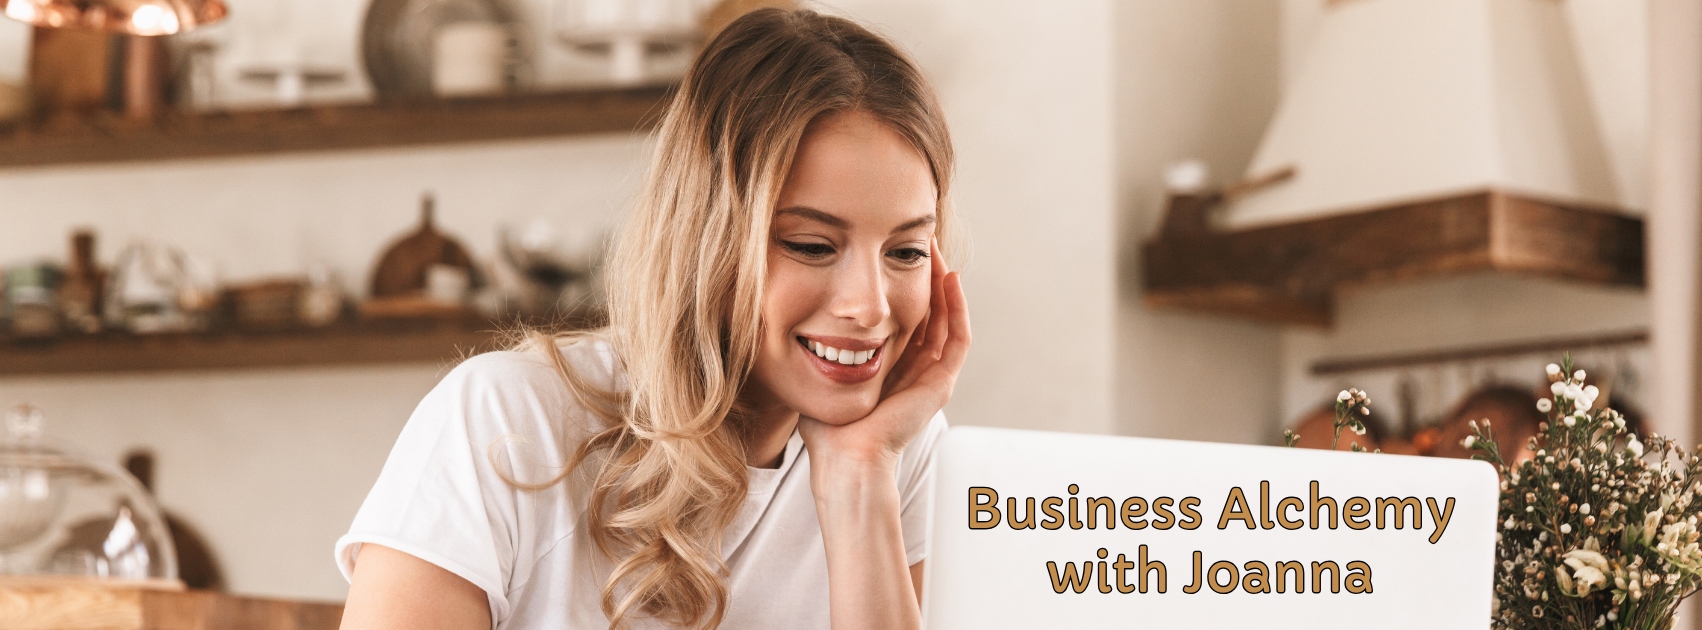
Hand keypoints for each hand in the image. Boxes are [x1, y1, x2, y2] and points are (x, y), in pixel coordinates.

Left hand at [798, 238, 970, 466]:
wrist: (842, 457)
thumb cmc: (824, 426)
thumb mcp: (818, 372)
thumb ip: (812, 347)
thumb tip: (786, 313)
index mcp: (891, 368)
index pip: (905, 315)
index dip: (901, 281)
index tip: (889, 250)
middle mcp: (915, 370)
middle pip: (930, 311)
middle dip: (925, 273)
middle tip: (918, 238)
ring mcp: (931, 377)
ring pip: (948, 318)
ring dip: (944, 282)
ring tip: (934, 249)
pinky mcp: (940, 384)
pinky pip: (958, 338)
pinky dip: (957, 306)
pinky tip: (950, 277)